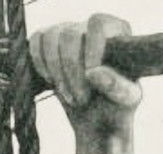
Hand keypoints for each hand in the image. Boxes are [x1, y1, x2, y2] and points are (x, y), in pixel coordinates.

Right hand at [30, 14, 141, 137]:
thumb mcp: (126, 100)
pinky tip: (53, 82)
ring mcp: (69, 32)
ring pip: (51, 37)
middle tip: (82, 99)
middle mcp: (92, 27)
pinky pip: (36, 41)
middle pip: (70, 34)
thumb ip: (117, 86)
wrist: (97, 120)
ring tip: (70, 97)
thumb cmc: (117, 106)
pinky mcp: (49, 42)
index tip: (91, 76)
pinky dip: (41, 64)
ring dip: (57, 73)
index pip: (98, 24)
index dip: (92, 49)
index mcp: (117, 33)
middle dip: (71, 70)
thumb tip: (93, 73)